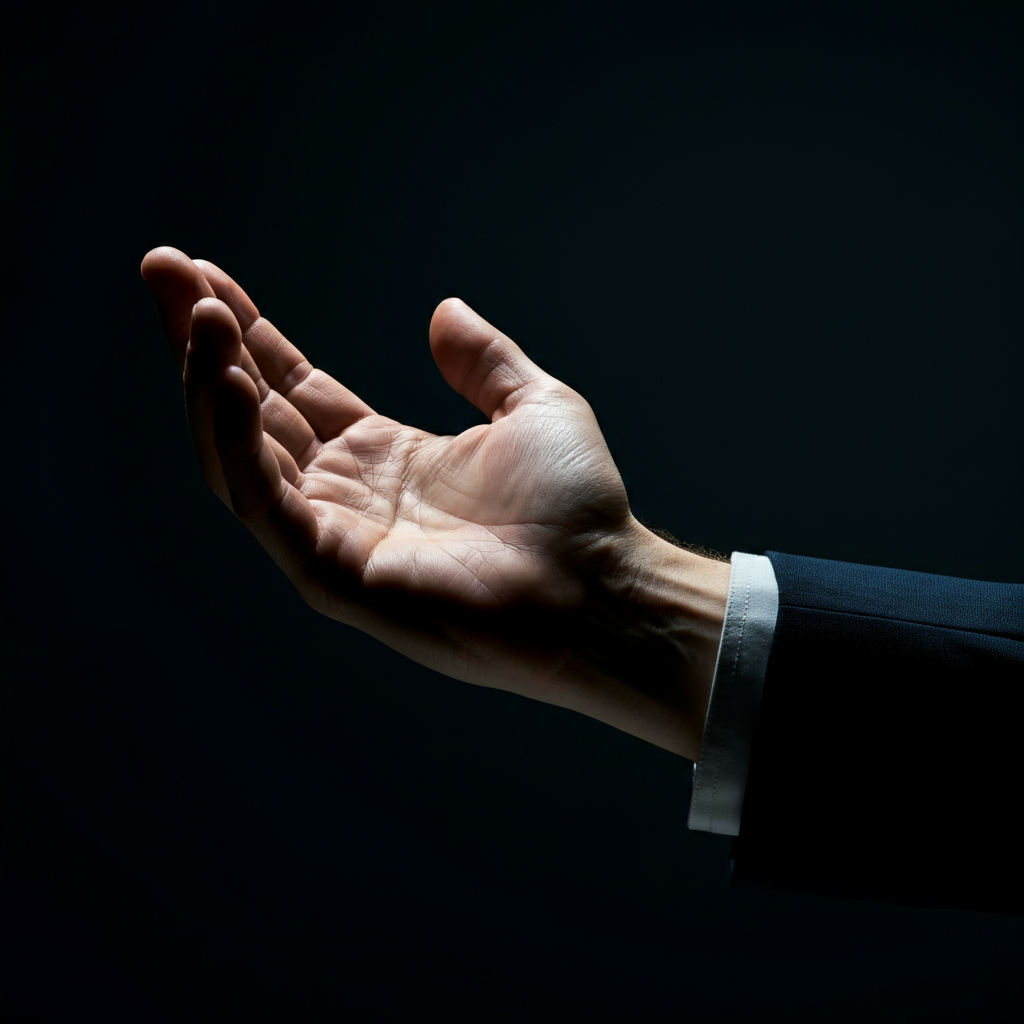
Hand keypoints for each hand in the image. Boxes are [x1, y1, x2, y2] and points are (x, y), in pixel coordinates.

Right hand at [141, 247, 727, 759]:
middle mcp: (347, 494)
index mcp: (384, 456)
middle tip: (160, 268)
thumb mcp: (532, 406)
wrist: (601, 583)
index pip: (293, 387)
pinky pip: (264, 502)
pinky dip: (236, 443)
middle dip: (202, 342)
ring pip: (240, 455)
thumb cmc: (577, 508)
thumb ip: (483, 361)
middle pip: (251, 411)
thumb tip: (444, 310)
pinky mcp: (332, 574)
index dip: (249, 332)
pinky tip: (225, 379)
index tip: (204, 273)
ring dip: (210, 383)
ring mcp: (334, 536)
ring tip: (195, 313)